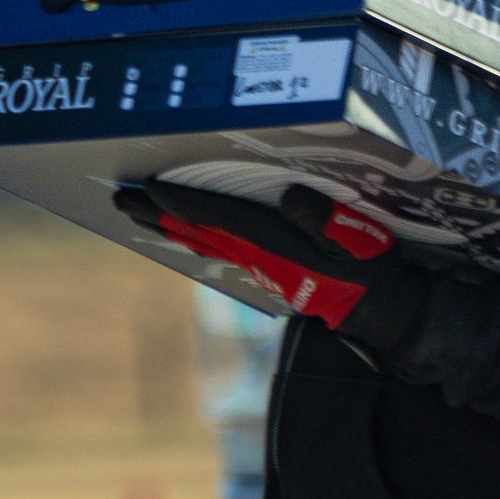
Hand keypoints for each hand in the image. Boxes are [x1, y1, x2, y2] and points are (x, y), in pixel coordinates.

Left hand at [115, 181, 430, 354]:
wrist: (379, 310)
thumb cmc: (370, 269)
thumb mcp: (357, 239)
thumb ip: (325, 219)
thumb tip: (292, 197)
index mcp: (274, 245)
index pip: (219, 219)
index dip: (184, 203)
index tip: (150, 188)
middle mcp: (258, 256)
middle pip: (197, 231)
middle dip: (158, 215)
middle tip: (120, 200)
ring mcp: (260, 266)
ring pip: (202, 242)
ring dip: (168, 226)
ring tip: (138, 212)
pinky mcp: (268, 270)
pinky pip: (218, 248)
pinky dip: (193, 236)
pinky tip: (182, 231)